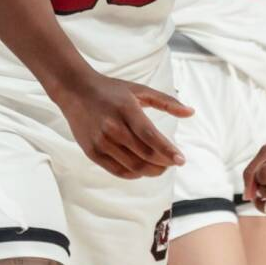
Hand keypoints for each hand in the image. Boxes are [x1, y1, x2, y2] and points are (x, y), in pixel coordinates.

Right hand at [51, 73, 189, 179]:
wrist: (74, 91)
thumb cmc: (110, 90)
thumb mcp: (139, 90)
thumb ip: (166, 101)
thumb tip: (191, 112)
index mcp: (126, 109)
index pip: (150, 136)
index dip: (168, 151)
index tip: (181, 160)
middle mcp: (112, 127)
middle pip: (145, 154)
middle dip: (164, 163)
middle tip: (172, 162)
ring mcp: (101, 141)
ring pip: (133, 166)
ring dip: (152, 171)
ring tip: (161, 167)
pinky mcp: (92, 151)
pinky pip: (118, 171)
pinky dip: (134, 174)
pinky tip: (142, 169)